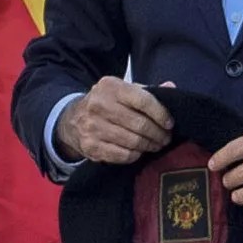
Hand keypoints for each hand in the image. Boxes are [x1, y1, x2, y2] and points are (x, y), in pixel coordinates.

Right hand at [58, 77, 175, 169]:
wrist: (72, 120)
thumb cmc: (105, 104)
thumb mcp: (122, 91)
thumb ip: (146, 90)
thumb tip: (171, 87)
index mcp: (110, 87)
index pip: (143, 100)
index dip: (160, 113)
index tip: (169, 123)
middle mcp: (99, 105)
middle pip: (140, 124)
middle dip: (158, 134)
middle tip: (165, 138)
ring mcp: (93, 127)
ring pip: (133, 141)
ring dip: (149, 145)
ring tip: (156, 145)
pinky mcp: (91, 146)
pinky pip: (123, 155)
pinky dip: (135, 155)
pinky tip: (139, 151)